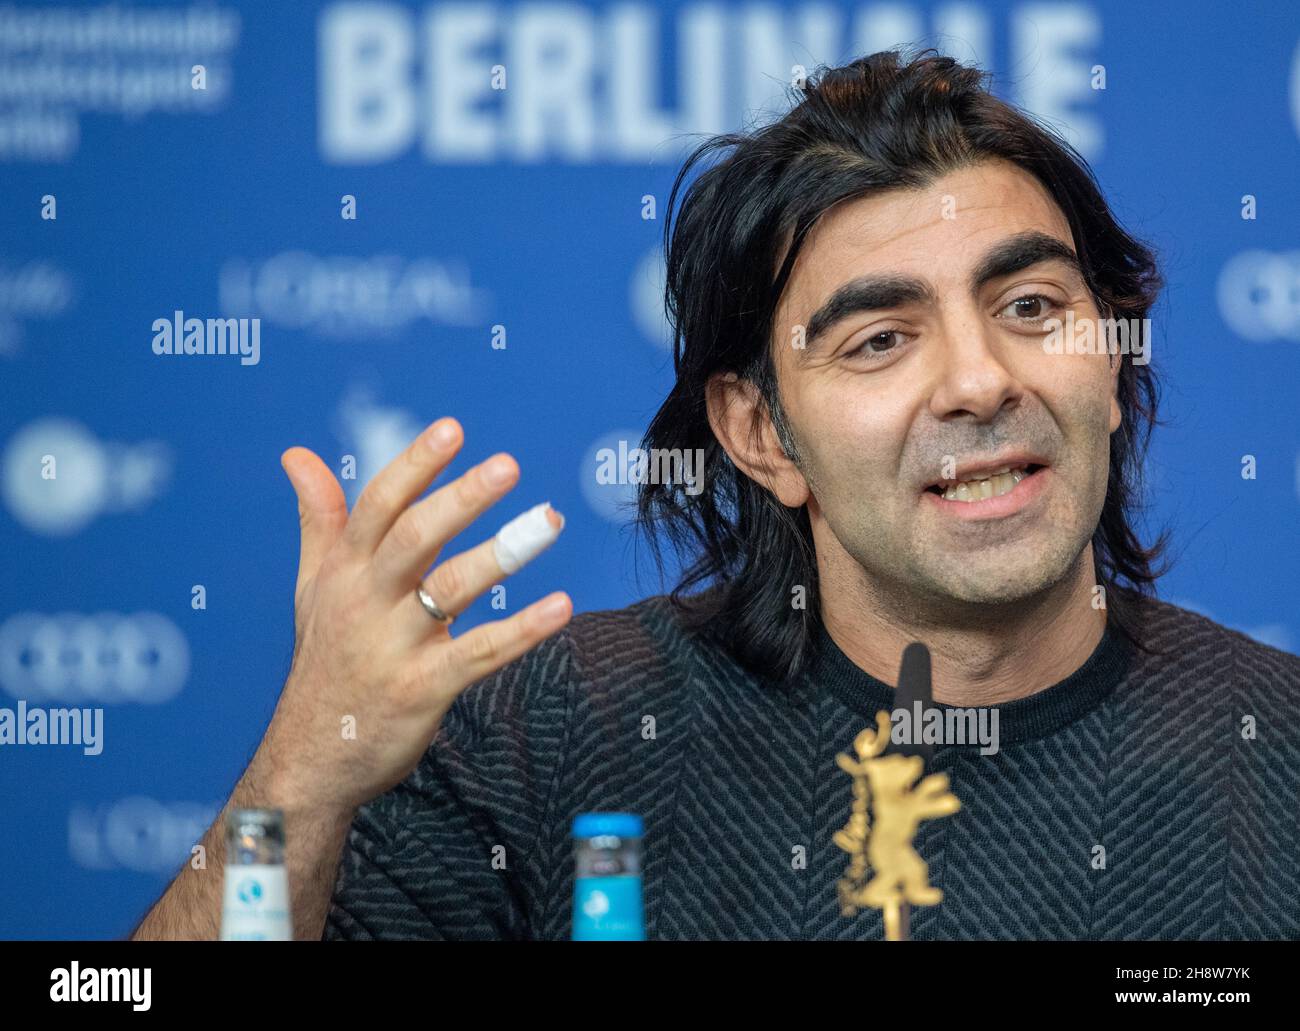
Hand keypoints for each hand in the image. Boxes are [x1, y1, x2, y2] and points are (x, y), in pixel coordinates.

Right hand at [257, 417, 570, 813]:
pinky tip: (561, 606)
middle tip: (507, 465)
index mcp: (344, 570)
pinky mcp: (422, 690)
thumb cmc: (324, 661)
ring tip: (547, 519)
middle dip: (460, 499)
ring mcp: (393, 647)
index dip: (415, 466)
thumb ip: (319, 519)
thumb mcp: (311, 586)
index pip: (378, 506)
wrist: (308, 759)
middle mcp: (365, 602)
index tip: (452, 429)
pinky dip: (521, 630)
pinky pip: (478, 654)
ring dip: (502, 554)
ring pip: (450, 590)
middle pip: (414, 539)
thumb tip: (298, 456)